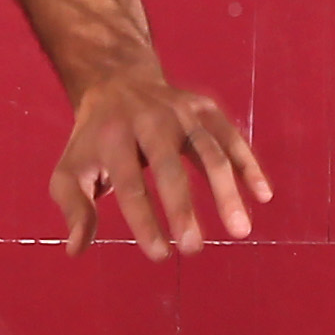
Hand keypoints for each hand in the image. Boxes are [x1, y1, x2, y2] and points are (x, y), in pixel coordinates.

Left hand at [49, 71, 271, 261]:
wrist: (117, 80)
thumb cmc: (95, 140)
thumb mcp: (71, 169)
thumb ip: (75, 208)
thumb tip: (75, 250)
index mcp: (112, 138)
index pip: (130, 185)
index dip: (144, 221)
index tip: (160, 254)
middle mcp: (148, 121)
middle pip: (170, 167)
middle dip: (182, 209)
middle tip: (193, 249)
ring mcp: (180, 112)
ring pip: (209, 151)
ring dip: (226, 191)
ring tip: (239, 231)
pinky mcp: (204, 108)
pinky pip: (230, 137)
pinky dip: (248, 164)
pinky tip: (262, 195)